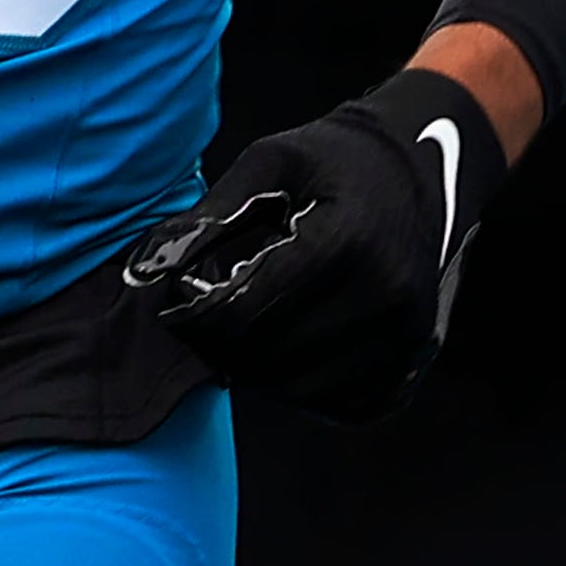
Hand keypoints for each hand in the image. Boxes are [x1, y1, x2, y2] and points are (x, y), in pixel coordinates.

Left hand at [121, 68, 504, 422]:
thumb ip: (207, 218)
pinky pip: (337, 405)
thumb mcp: (270, 162)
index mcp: (345, 242)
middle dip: (225, 343)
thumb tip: (142, 272)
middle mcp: (383, 296)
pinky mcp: (410, 364)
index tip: (179, 305)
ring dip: (262, 368)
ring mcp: (403, 336)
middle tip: (212, 315)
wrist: (423, 167)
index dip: (196, 318)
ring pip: (298, 389)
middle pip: (268, 358)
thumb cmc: (335, 161)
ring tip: (254, 325)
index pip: (244, 313)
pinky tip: (294, 345)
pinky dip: (303, 386)